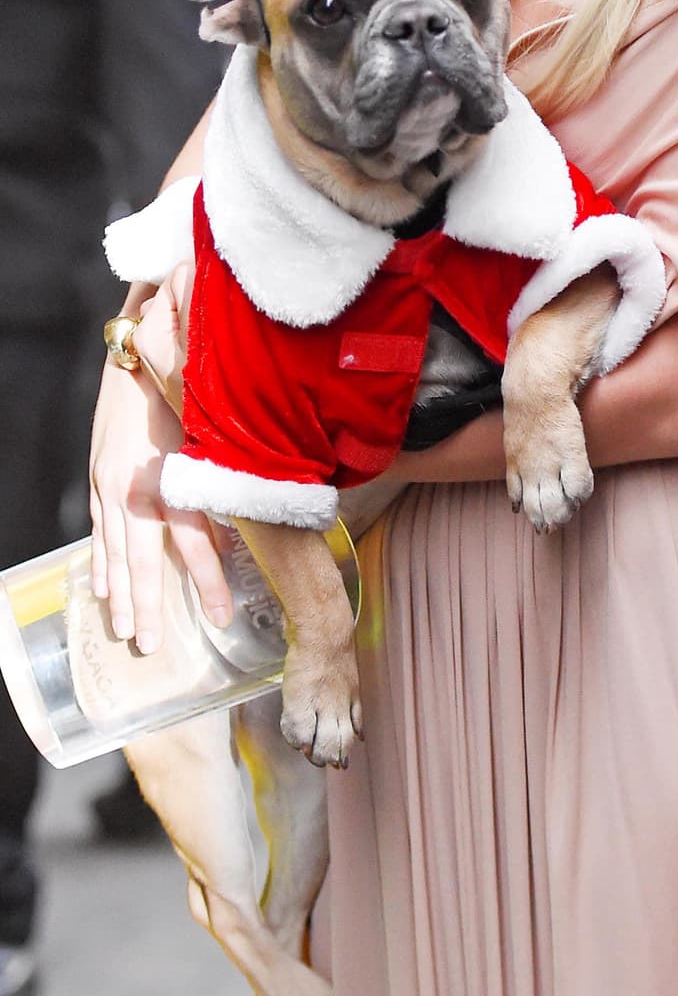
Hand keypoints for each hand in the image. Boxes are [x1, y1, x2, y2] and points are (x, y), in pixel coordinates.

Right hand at [88, 267, 232, 651]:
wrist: (140, 348)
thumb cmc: (189, 388)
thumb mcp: (216, 429)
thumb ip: (232, 472)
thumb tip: (261, 513)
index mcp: (173, 474)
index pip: (195, 541)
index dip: (209, 580)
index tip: (223, 616)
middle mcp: (138, 485)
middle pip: (145, 558)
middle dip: (150, 605)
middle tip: (153, 647)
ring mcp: (112, 484)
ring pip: (116, 551)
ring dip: (122, 594)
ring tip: (127, 631)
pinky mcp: (100, 477)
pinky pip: (99, 530)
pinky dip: (100, 561)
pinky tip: (102, 588)